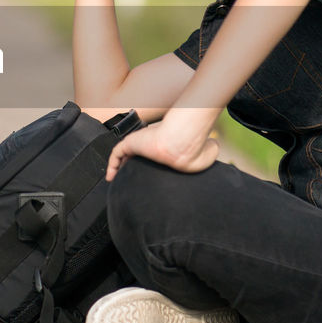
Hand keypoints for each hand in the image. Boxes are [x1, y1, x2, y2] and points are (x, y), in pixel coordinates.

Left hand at [105, 110, 219, 180]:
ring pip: (125, 154)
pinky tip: (110, 177)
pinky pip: (116, 153)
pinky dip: (112, 164)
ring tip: (117, 180)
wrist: (181, 145)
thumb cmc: (193, 148)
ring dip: (119, 167)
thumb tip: (211, 156)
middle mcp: (150, 144)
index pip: (152, 156)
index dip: (148, 166)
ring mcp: (140, 142)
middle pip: (137, 155)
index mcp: (164, 147)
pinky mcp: (131, 142)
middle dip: (132, 167)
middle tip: (130, 181)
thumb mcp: (206, 153)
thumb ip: (207, 154)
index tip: (147, 178)